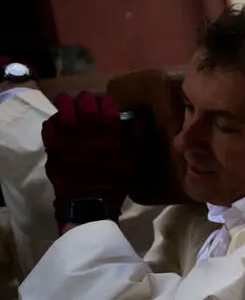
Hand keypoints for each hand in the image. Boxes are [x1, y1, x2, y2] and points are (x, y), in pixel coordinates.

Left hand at [41, 92, 134, 222]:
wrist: (89, 200)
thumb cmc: (115, 179)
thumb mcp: (135, 157)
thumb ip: (137, 134)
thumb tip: (141, 115)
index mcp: (109, 127)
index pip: (104, 101)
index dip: (104, 100)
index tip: (104, 104)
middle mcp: (87, 125)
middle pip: (83, 100)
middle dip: (86, 99)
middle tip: (87, 103)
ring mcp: (67, 133)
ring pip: (64, 107)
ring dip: (68, 104)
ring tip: (70, 107)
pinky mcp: (52, 143)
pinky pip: (49, 123)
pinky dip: (54, 120)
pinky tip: (58, 124)